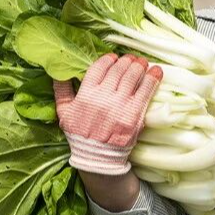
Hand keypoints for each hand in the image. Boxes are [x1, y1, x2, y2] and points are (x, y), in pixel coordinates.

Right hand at [54, 53, 161, 175]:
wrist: (98, 158)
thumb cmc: (80, 134)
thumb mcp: (64, 113)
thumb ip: (61, 91)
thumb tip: (57, 71)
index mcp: (85, 95)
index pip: (99, 68)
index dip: (108, 59)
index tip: (113, 57)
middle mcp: (102, 98)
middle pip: (118, 70)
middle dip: (126, 61)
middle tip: (131, 59)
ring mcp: (120, 105)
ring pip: (132, 76)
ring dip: (139, 66)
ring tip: (142, 62)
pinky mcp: (134, 114)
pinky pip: (146, 90)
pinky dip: (152, 78)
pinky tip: (156, 71)